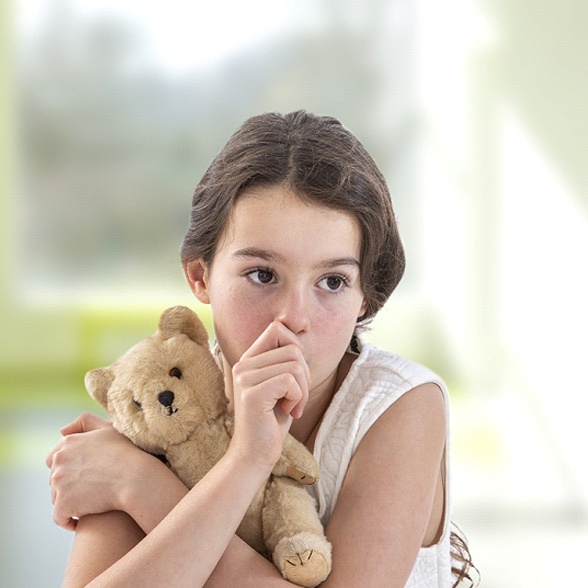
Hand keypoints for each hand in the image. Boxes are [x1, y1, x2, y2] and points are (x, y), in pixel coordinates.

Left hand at [46, 413, 150, 530]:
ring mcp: (59, 483)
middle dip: (67, 485)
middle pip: (54, 479)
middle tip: (90, 490)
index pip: (54, 458)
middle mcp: (59, 461)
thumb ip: (84, 422)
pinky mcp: (63, 504)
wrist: (135, 477)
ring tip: (89, 504)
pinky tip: (80, 521)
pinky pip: (60, 517)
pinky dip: (68, 521)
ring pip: (56, 498)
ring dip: (69, 502)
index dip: (69, 468)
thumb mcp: (107, 428)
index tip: (85, 475)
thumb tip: (61, 432)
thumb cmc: (127, 453)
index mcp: (68, 443)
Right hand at [229, 321, 310, 472]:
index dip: (296, 346)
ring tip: (292, 406)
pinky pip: (290, 381)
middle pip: (293, 349)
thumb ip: (286, 360)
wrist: (256, 454)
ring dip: (303, 389)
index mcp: (249, 359)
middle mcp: (243, 364)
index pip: (277, 328)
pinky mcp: (252, 394)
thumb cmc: (273, 419)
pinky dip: (298, 397)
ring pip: (295, 365)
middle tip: (297, 398)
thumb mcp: (282, 384)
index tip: (296, 374)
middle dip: (305, 375)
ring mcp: (245, 378)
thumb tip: (301, 329)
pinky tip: (288, 412)